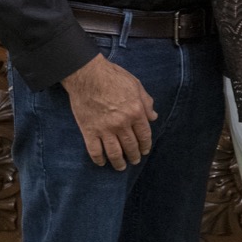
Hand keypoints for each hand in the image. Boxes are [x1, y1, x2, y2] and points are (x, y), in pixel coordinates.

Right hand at [62, 52, 155, 169]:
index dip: (145, 145)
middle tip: (134, 160)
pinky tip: (102, 162)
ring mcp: (104, 129)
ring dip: (119, 162)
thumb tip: (153, 116)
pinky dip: (99, 159)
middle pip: (130, 146)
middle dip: (134, 156)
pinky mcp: (89, 130)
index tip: (145, 151)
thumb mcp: (136, 85)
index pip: (144, 135)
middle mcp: (122, 123)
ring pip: (114, 153)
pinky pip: (95, 151)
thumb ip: (146, 102)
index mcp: (135, 112)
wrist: (87, 75)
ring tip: (121, 167)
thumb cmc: (113, 77)